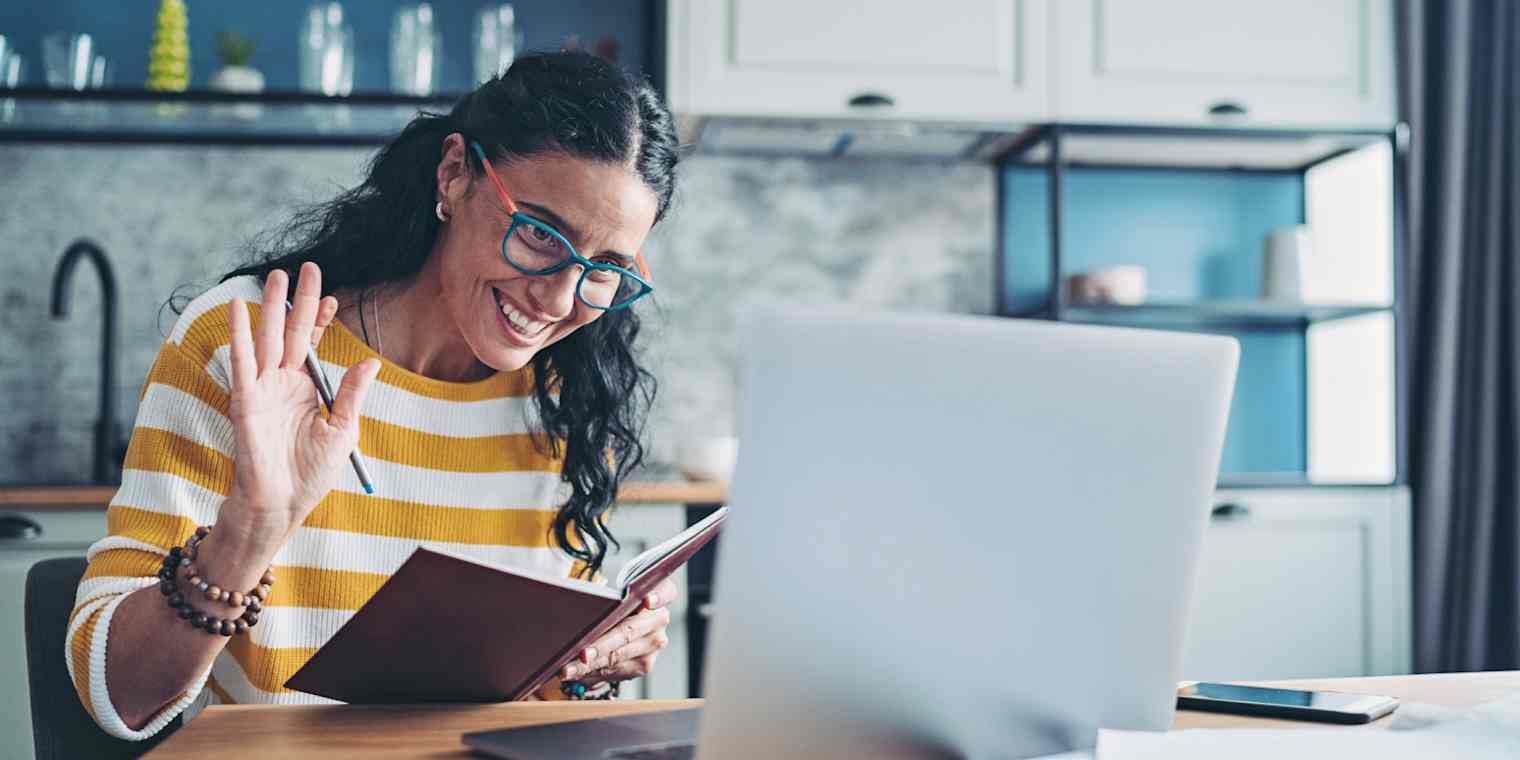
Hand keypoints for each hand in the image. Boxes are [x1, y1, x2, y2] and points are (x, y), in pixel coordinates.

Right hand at [223, 263, 379, 543]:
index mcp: (306, 388)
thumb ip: (352, 394)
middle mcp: (282, 383)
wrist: (284, 503)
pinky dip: (239, 336)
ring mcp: (262, 389)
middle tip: (305, 266)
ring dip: (269, 308)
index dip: (320, 319)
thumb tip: (371, 362)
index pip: (312, 344)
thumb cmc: (311, 472)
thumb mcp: (342, 430)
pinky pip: (241, 363)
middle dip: (297, 300)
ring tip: (275, 276)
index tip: (332, 295)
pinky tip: (238, 310)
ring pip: (266, 339)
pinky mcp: (245, 401)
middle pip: (290, 332)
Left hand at [562, 577, 677, 687]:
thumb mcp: (616, 591)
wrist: (624, 617)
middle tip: (582, 654)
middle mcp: (660, 619)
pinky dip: (592, 672)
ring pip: (619, 656)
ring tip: (568, 669)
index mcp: (660, 594)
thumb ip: (608, 595)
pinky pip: (616, 671)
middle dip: (602, 645)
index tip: (646, 600)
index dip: (656, 596)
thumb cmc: (616, 600)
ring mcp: (655, 644)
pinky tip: (576, 673)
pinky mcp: (645, 664)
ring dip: (590, 665)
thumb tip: (581, 604)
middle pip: (630, 631)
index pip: (665, 592)